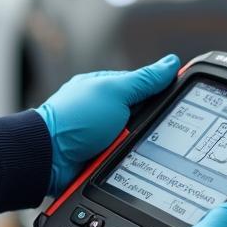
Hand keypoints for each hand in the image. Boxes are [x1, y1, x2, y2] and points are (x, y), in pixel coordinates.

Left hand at [36, 55, 179, 195]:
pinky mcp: (100, 158)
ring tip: (122, 147)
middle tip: (137, 128)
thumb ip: (144, 80)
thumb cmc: (73, 119)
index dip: (161, 95)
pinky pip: (124, 160)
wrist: (47, 157)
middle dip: (146, 127)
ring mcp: (101, 136)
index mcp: (106, 89)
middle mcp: (104, 112)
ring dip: (133, 147)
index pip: (145, 89)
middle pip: (142, 119)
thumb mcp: (115, 92)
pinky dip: (124, 162)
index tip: (178, 102)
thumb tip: (171, 63)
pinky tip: (118, 161)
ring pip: (135, 143)